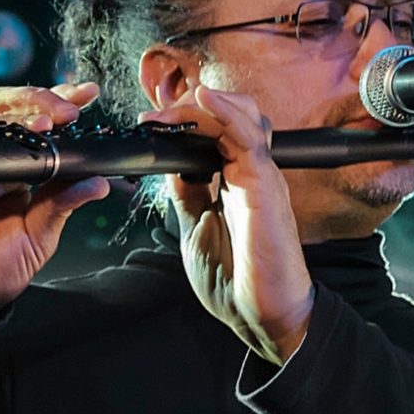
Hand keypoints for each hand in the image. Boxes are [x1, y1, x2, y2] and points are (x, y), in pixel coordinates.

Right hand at [0, 82, 109, 320]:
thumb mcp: (41, 234)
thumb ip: (64, 204)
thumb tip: (99, 181)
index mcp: (13, 168)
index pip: (33, 120)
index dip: (56, 102)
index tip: (85, 94)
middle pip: (5, 108)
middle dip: (38, 100)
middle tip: (67, 109)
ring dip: (14, 117)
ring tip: (45, 123)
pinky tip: (2, 153)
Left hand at [145, 85, 313, 364]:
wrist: (259, 314)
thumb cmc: (235, 278)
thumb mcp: (195, 226)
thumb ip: (188, 192)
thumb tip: (171, 162)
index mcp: (234, 181)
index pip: (214, 132)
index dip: (183, 121)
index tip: (148, 125)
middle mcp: (250, 172)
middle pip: (231, 115)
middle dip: (191, 108)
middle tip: (156, 118)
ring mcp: (260, 175)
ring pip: (242, 116)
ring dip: (204, 106)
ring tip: (170, 112)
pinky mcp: (265, 184)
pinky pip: (249, 137)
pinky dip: (228, 112)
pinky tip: (205, 100)